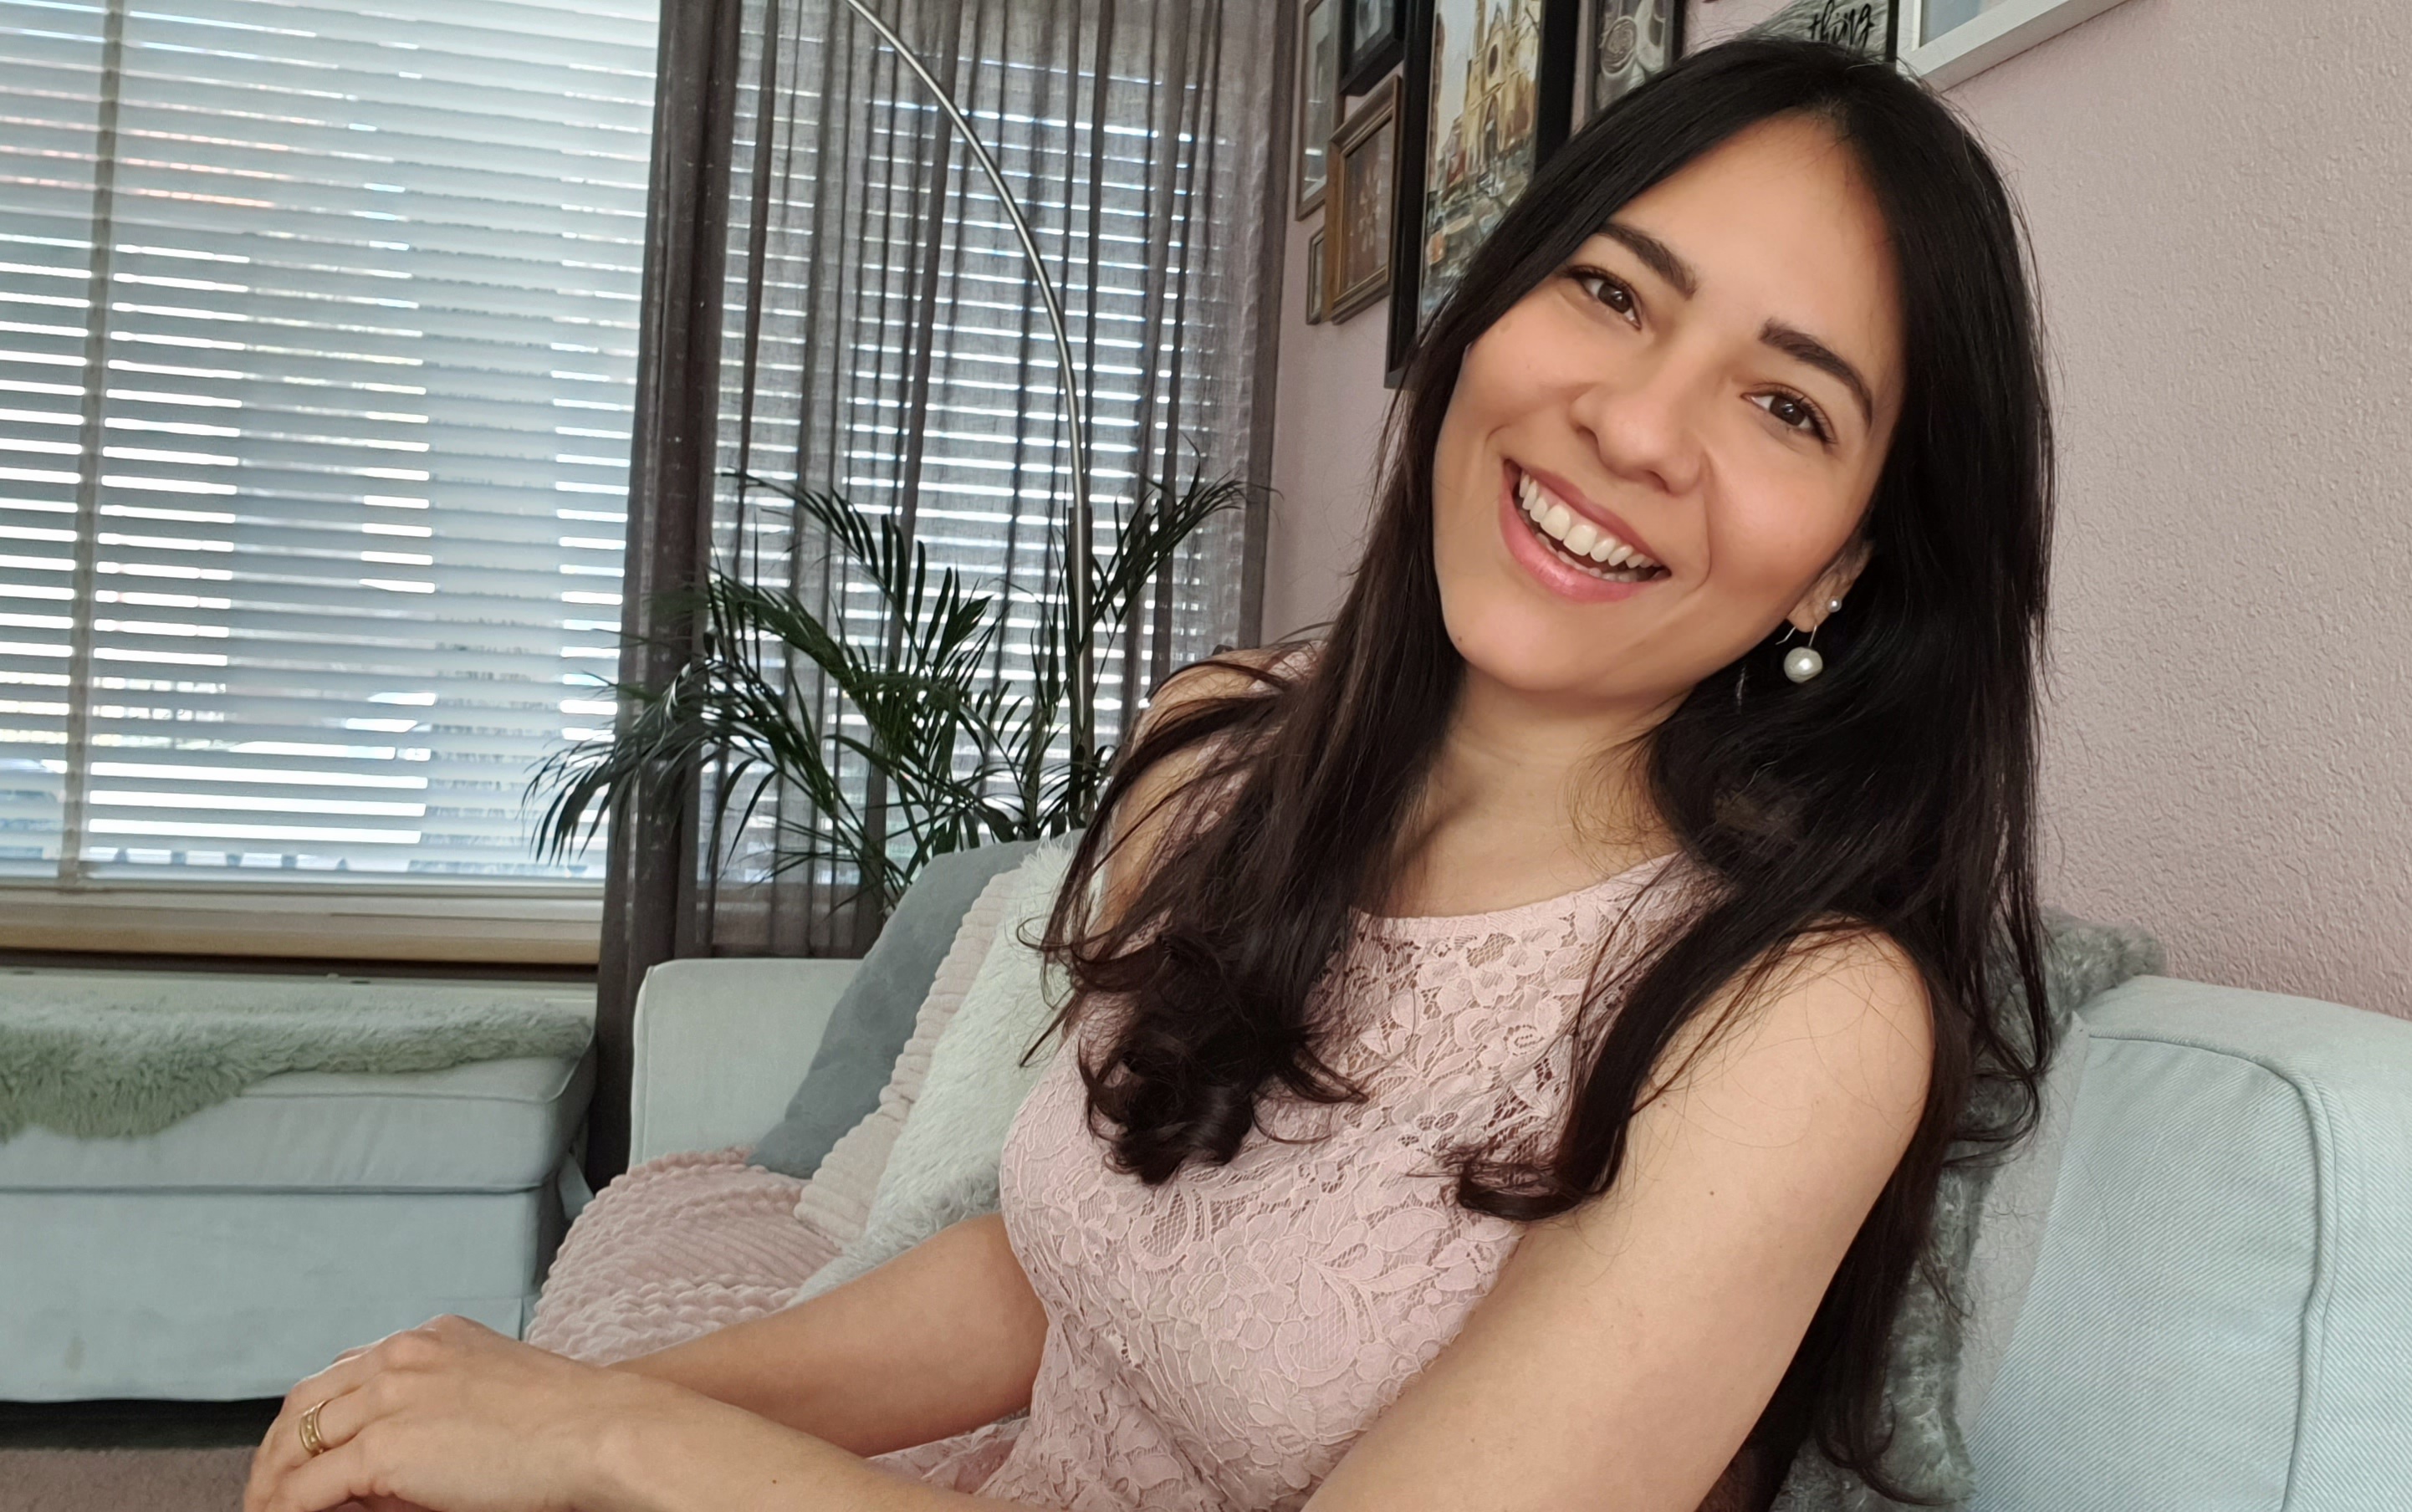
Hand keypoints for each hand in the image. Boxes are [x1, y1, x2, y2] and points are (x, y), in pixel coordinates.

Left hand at [244, 1314, 681, 1511]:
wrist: (603, 1431)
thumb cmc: (573, 1422)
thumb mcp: (495, 1394)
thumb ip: (440, 1408)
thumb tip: (391, 1463)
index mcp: (432, 1336)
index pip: (347, 1369)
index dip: (316, 1414)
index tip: (305, 1447)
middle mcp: (404, 1354)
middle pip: (308, 1399)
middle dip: (279, 1448)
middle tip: (268, 1487)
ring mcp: (392, 1396)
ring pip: (298, 1441)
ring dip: (274, 1482)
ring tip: (266, 1510)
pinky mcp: (386, 1447)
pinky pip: (310, 1487)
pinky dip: (287, 1509)